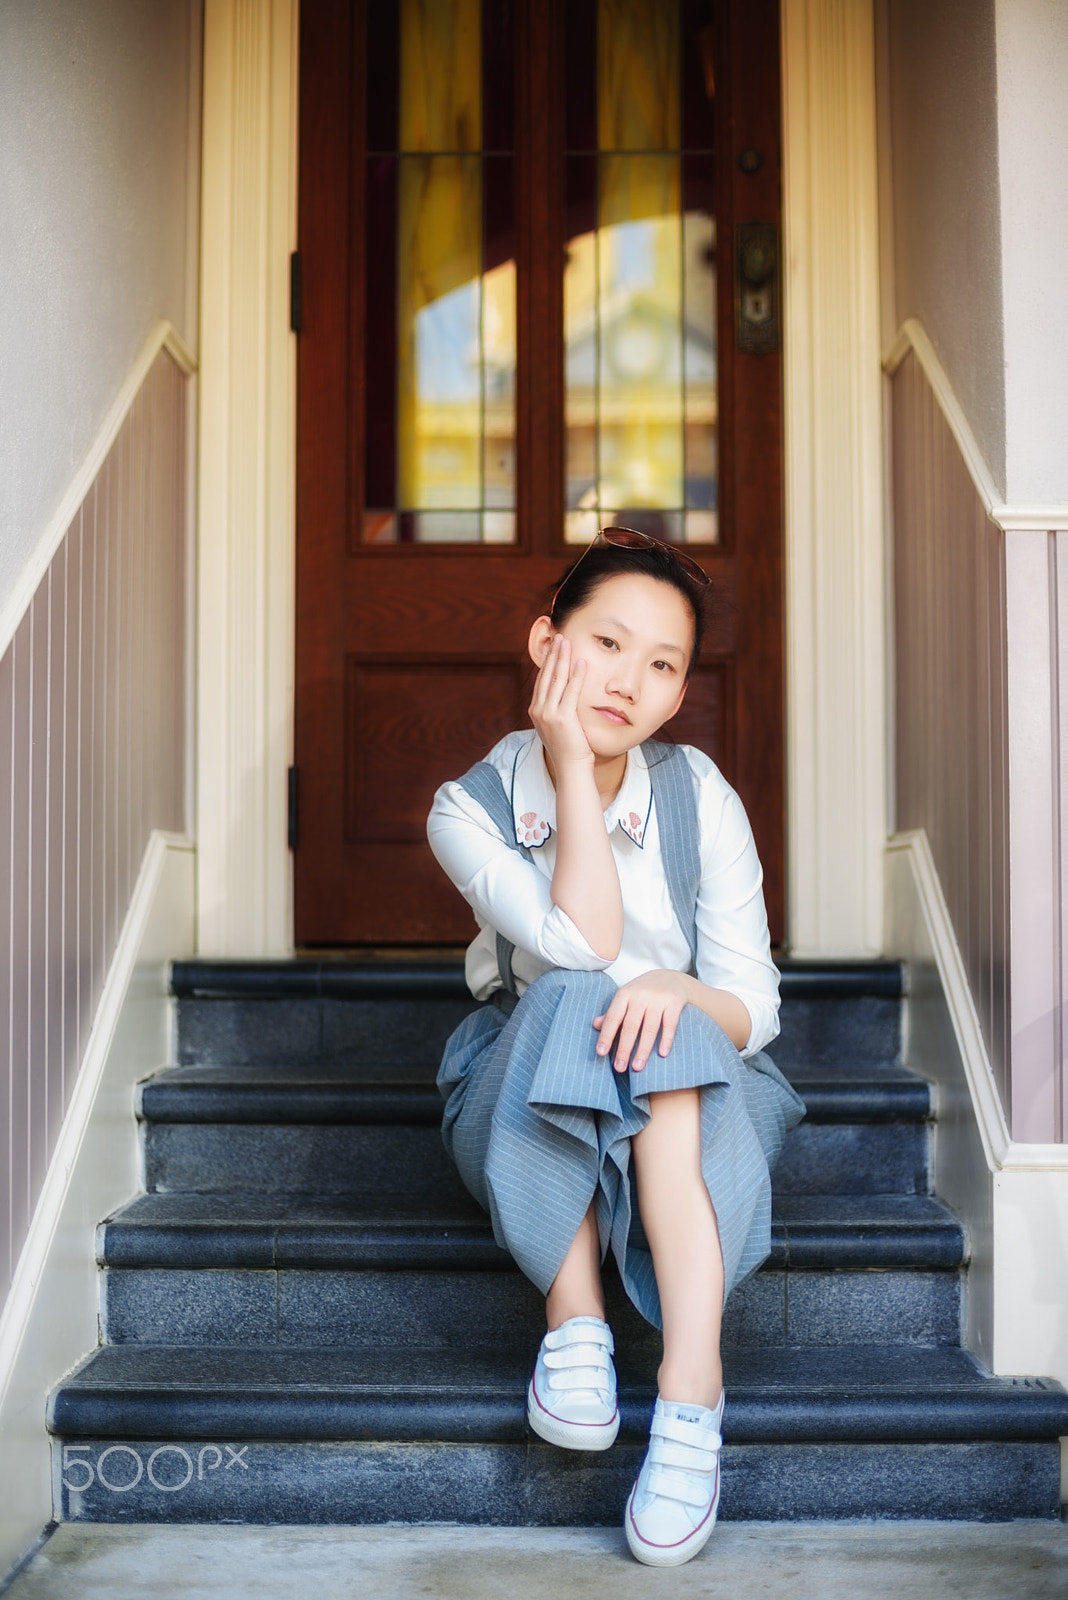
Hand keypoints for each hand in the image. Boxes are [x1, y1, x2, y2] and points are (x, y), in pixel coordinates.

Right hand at [528, 634, 592, 770]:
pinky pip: (571, 691)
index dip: (548, 662)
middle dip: (553, 654)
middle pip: (547, 676)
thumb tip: (564, 699)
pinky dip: (576, 675)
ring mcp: (549, 714)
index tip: (554, 647)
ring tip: (567, 642)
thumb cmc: (569, 749)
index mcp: (536, 711)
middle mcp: (539, 710)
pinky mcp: (563, 718)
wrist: (570, 768)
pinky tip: (581, 662)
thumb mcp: (558, 727)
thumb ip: (557, 710)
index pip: (542, 681)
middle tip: (559, 636)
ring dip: (562, 658)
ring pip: (556, 680)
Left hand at [593, 969, 693, 1072]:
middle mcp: (640, 995)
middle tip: (619, 1067)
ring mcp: (658, 999)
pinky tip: (662, 1054)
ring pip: (650, 1028)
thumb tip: (596, 1025)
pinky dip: (666, 1040)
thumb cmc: (643, 993)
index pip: (613, 1017)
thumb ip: (612, 1013)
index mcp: (624, 994)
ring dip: (643, 1050)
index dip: (606, 1035)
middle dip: (624, 1048)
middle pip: (631, 1025)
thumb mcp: (626, 998)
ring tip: (637, 1067)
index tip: (601, 1053)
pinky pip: (670, 1024)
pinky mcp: (674, 1002)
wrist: (671, 978)